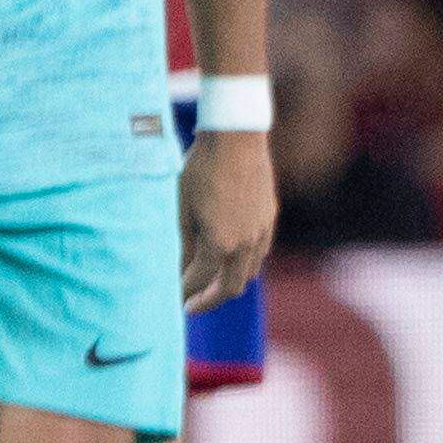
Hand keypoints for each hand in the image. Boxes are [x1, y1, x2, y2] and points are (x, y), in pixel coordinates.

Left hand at [179, 127, 274, 311]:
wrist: (235, 137)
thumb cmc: (202, 169)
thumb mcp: (182, 208)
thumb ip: (181, 245)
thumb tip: (176, 270)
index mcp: (221, 244)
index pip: (200, 281)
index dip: (184, 293)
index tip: (173, 298)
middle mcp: (246, 243)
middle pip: (231, 288)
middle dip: (209, 301)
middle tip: (191, 305)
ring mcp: (262, 231)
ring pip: (248, 272)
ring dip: (229, 283)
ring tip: (211, 283)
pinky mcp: (269, 217)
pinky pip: (260, 252)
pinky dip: (244, 263)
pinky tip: (230, 256)